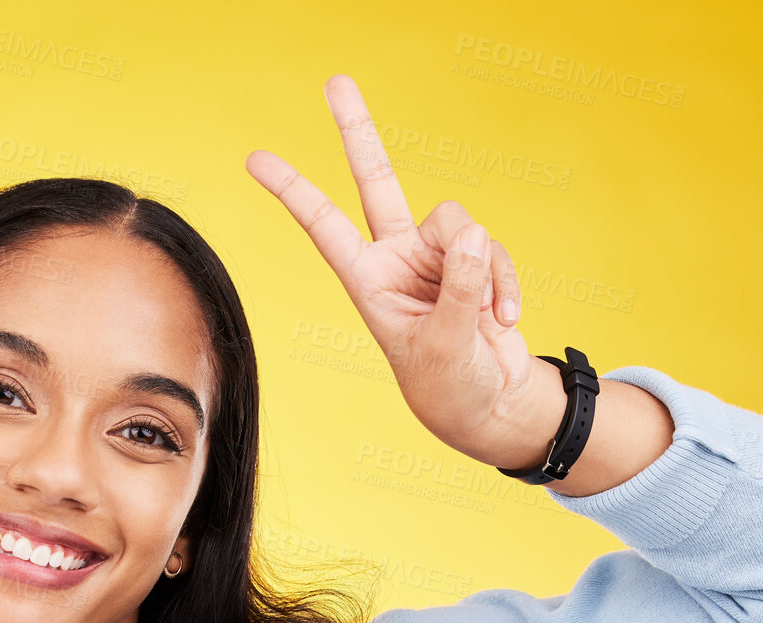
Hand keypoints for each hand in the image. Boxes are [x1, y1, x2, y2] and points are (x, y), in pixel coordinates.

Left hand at [246, 74, 566, 469]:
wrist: (487, 401)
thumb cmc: (450, 386)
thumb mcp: (447, 347)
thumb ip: (460, 289)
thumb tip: (474, 235)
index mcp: (368, 281)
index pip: (324, 226)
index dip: (294, 191)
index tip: (256, 158)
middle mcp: (397, 257)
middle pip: (377, 179)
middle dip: (358, 130)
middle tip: (335, 81)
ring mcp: (436, 254)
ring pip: (462, 223)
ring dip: (485, 270)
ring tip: (486, 320)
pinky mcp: (474, 258)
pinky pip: (494, 248)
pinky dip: (506, 281)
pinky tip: (504, 319)